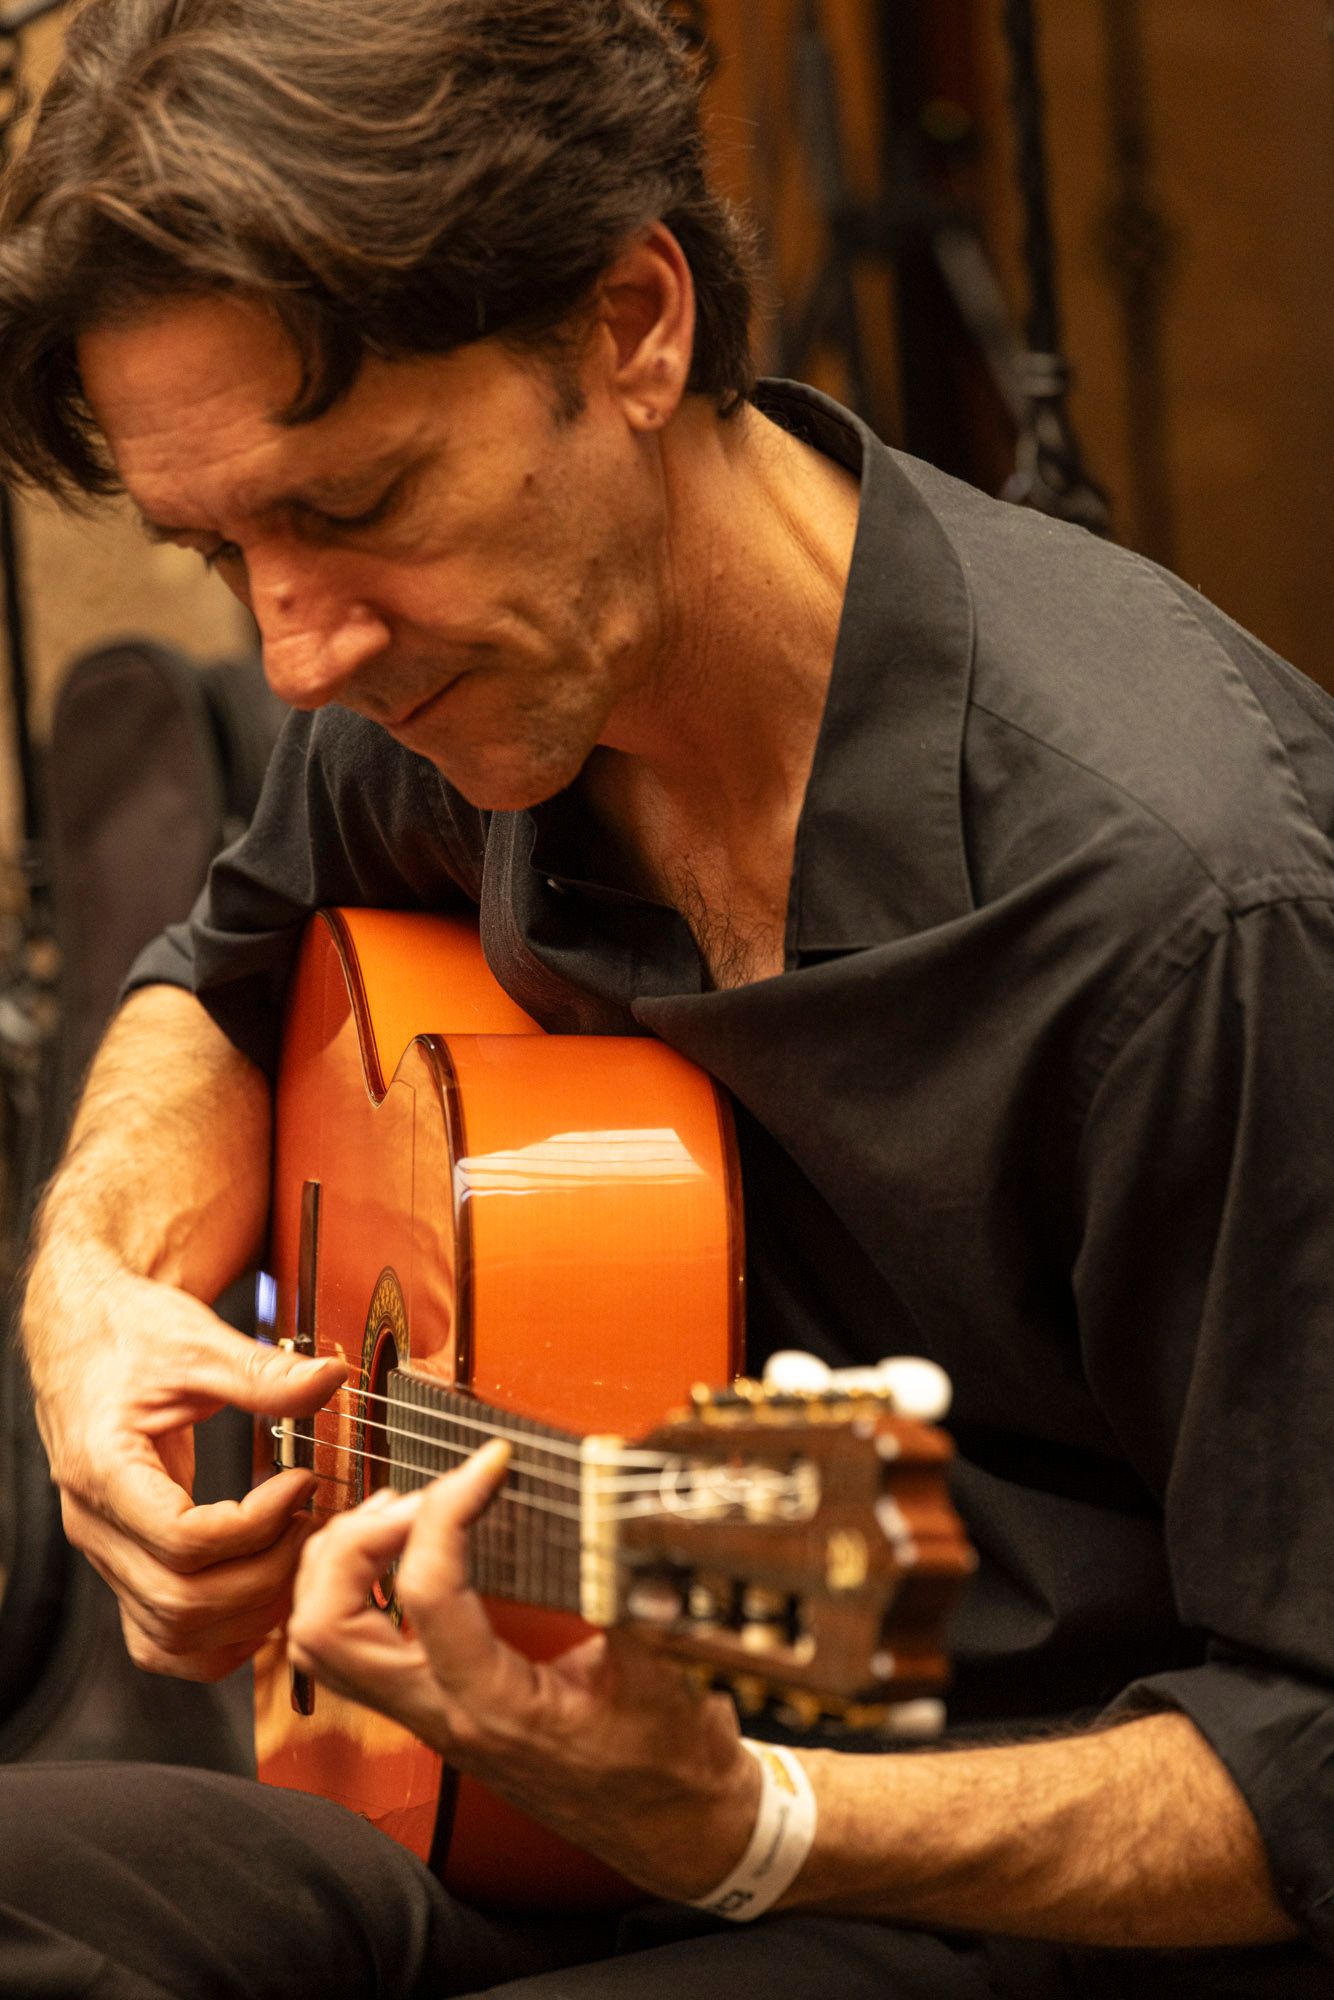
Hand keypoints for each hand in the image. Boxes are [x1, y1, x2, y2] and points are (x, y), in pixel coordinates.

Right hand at [26, 1246, 345, 1681]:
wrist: (82, 1331)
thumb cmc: (128, 1333)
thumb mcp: (198, 1341)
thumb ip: (263, 1372)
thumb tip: (330, 1379)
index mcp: (104, 1468)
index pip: (183, 1541)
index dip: (256, 1526)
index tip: (299, 1485)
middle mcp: (95, 1524)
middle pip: (181, 1601)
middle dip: (264, 1576)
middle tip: (310, 1527)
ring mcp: (105, 1551)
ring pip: (170, 1634)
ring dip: (246, 1614)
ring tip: (294, 1559)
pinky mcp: (123, 1560)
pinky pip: (159, 1637)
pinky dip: (213, 1640)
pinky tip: (259, 1603)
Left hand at [288, 1443, 761, 1901]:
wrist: (672, 1827)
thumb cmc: (667, 1761)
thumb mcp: (658, 1670)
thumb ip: (628, 1593)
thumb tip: (623, 1512)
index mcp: (499, 1706)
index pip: (428, 1593)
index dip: (449, 1508)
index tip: (492, 1464)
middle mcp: (444, 1715)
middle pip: (328, 1628)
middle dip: (358, 1541)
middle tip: (423, 1496)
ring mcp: (429, 1716)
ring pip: (320, 1643)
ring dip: (344, 1564)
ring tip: (408, 1514)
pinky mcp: (432, 1710)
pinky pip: (350, 1650)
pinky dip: (353, 1589)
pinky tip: (406, 1552)